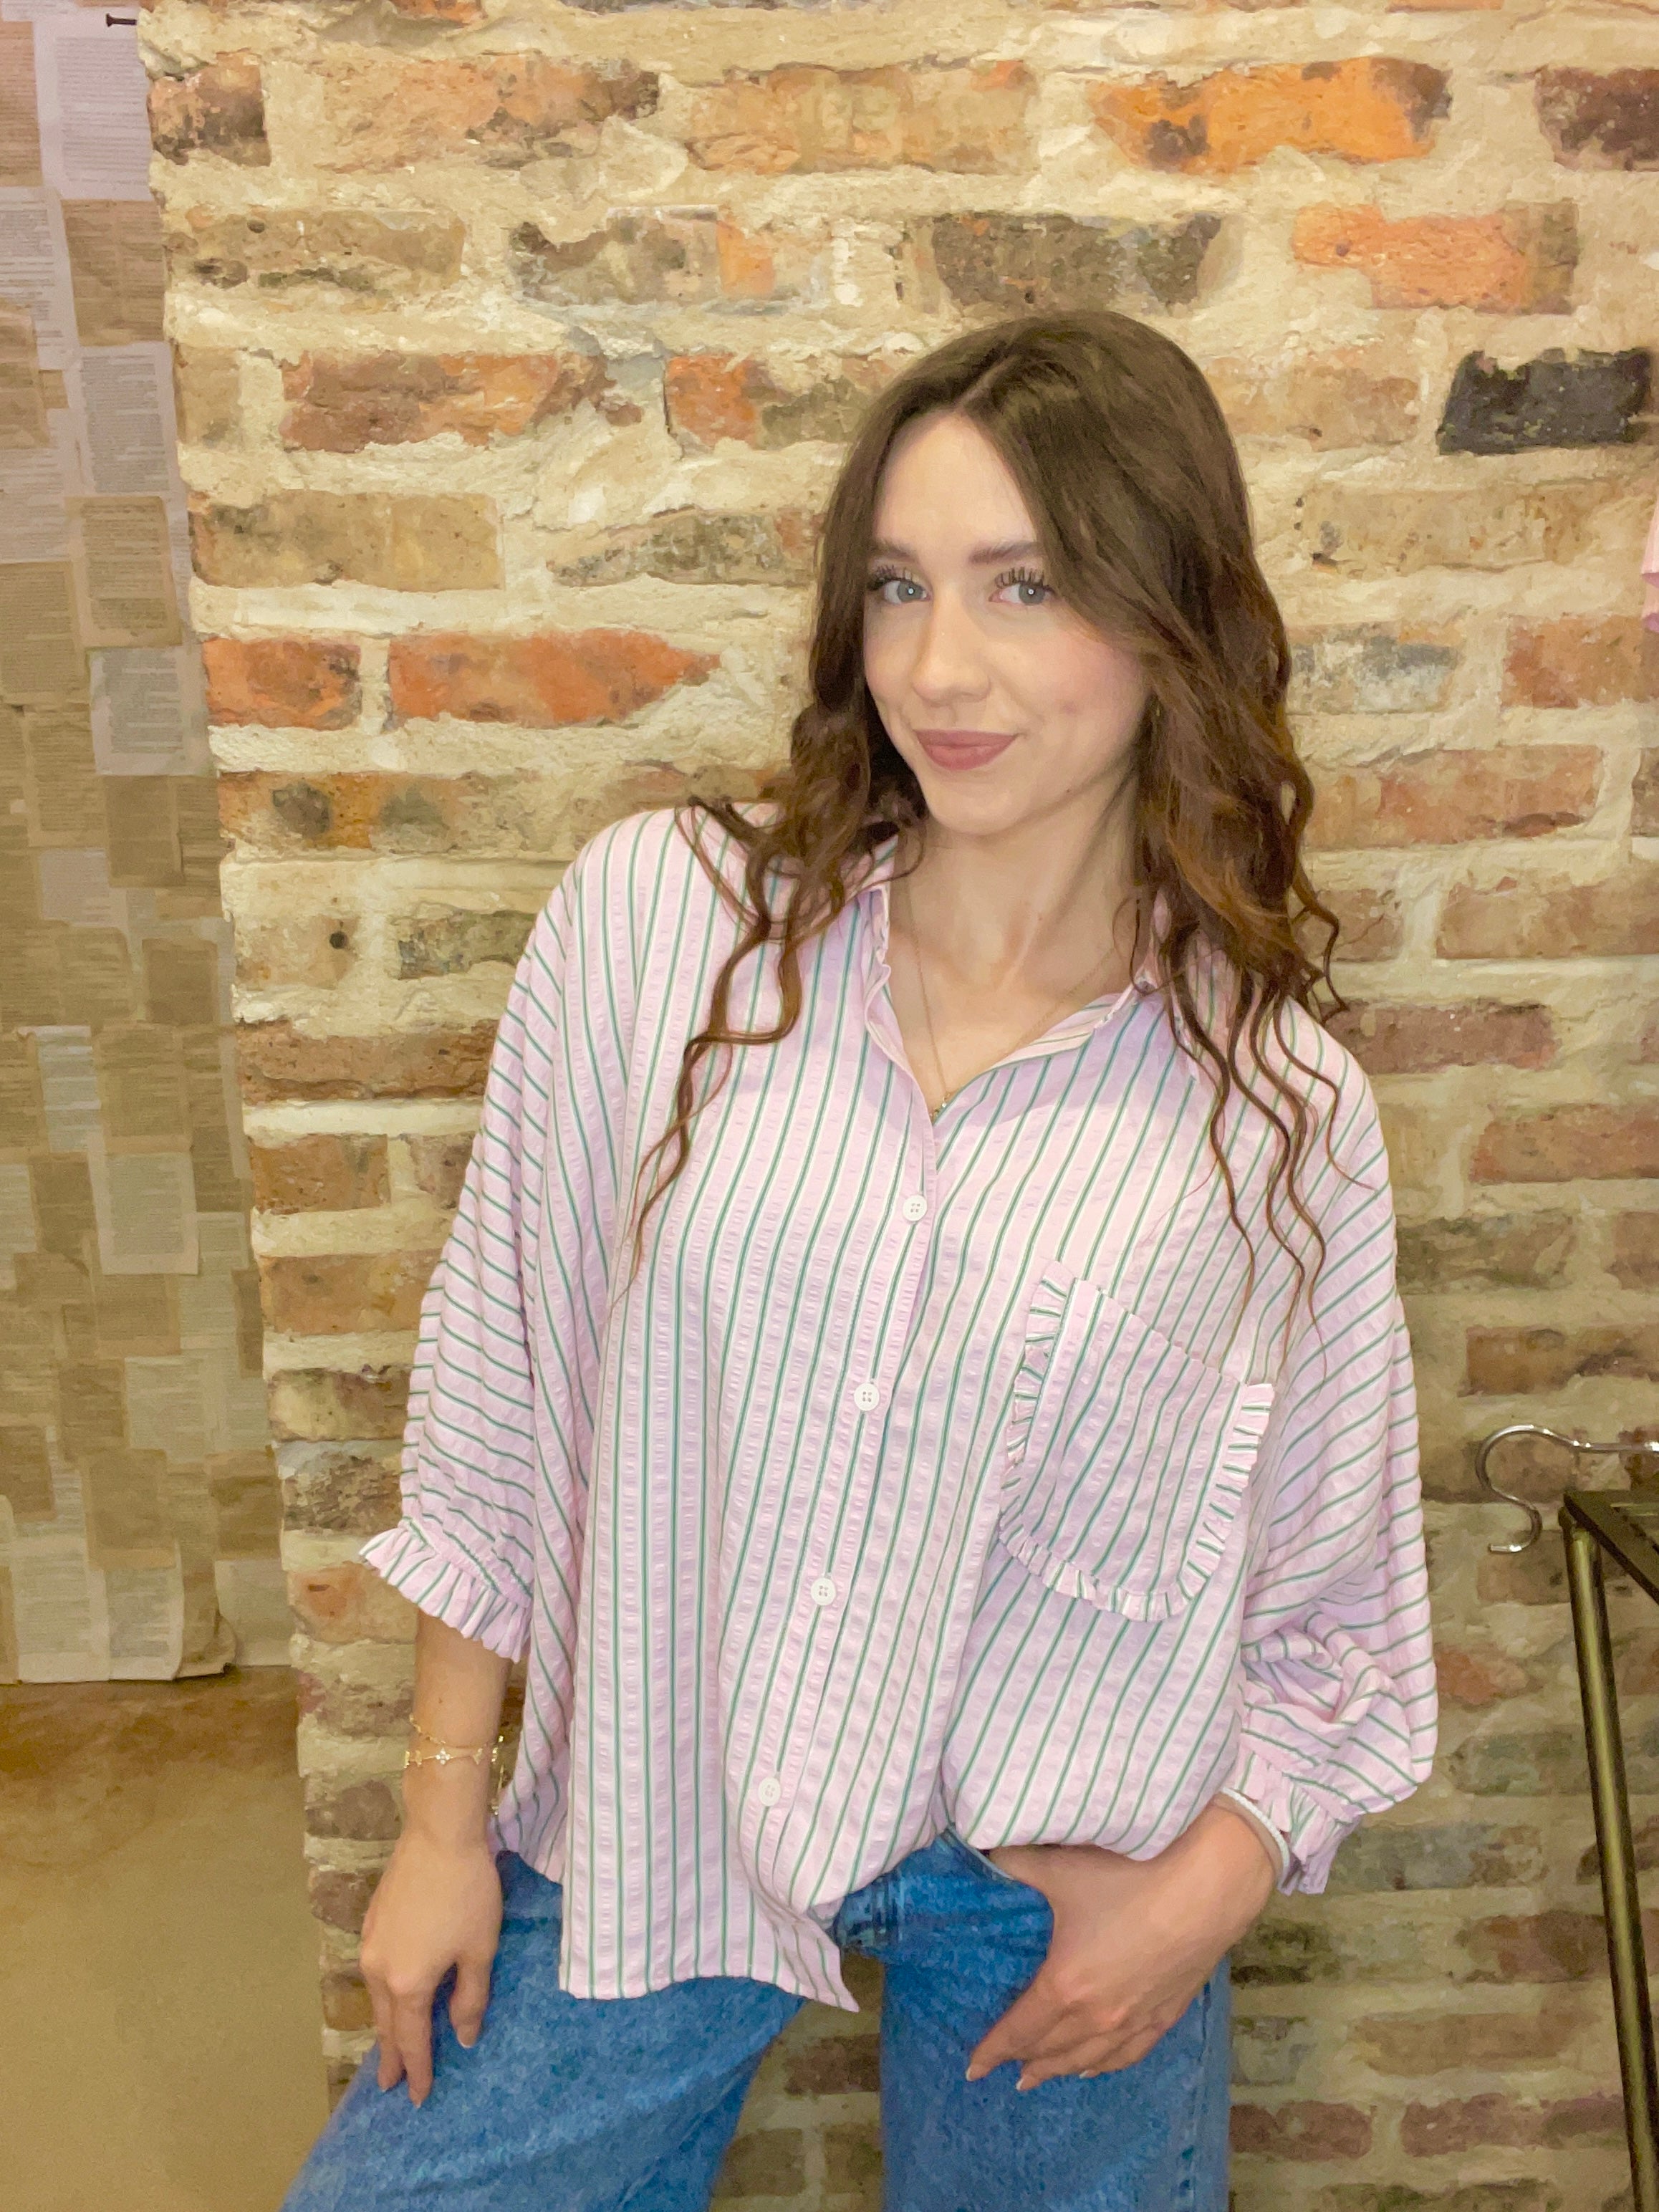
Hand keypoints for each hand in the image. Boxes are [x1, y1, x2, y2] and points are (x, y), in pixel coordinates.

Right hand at [358, 1830, 502, 2104]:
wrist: (439, 1834)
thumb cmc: (467, 1892)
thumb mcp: (479, 1950)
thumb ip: (470, 1999)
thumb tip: (463, 2038)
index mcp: (408, 1984)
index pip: (412, 2040)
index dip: (418, 2070)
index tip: (417, 2098)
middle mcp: (379, 1970)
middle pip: (387, 2024)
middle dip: (391, 2057)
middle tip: (388, 2086)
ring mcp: (371, 1944)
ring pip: (378, 1998)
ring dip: (386, 2025)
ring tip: (390, 2047)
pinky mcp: (372, 1922)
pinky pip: (375, 1973)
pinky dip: (384, 1995)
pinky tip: (391, 1995)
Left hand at [964, 1800, 1276, 2090]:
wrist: (1208, 1886)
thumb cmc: (1130, 1875)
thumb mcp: (1061, 1866)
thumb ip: (1016, 1863)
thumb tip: (984, 1855)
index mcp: (1065, 1985)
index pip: (1019, 2030)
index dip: (993, 2049)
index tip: (972, 2068)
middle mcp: (1097, 2015)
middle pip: (1051, 2049)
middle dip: (1023, 2060)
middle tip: (1003, 2069)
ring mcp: (1134, 2019)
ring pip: (1088, 2059)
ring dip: (1059, 2070)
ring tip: (1038, 2077)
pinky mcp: (1166, 2013)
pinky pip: (1128, 2054)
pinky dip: (1103, 2066)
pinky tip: (1094, 2068)